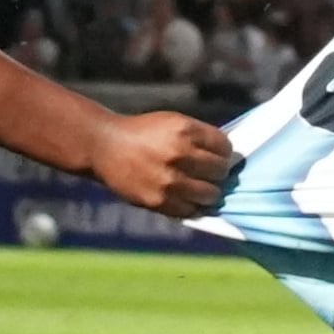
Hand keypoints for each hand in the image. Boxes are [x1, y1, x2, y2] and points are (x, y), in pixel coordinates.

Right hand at [93, 109, 235, 216]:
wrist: (105, 147)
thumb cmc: (143, 133)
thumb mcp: (173, 123)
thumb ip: (199, 139)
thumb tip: (228, 158)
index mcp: (185, 130)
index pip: (225, 147)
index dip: (223, 153)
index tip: (218, 156)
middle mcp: (179, 154)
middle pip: (220, 171)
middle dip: (217, 173)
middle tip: (209, 174)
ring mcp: (169, 180)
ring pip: (211, 194)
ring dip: (209, 193)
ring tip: (201, 189)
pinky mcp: (159, 201)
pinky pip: (190, 210)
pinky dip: (192, 206)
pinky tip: (187, 199)